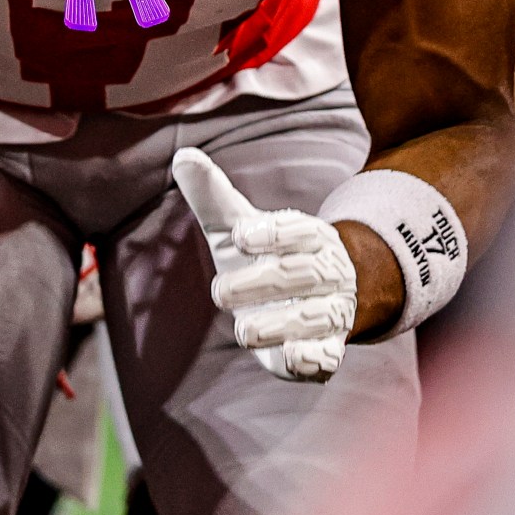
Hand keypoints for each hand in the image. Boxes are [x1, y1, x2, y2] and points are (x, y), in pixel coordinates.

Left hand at [171, 149, 356, 381]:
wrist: (311, 298)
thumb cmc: (264, 256)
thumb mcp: (237, 227)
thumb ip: (212, 196)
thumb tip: (182, 155)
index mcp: (310, 236)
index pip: (299, 229)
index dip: (272, 233)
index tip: (239, 236)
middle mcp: (328, 271)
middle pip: (301, 275)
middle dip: (260, 284)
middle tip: (220, 293)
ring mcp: (331, 311)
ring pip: (314, 317)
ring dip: (278, 324)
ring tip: (244, 330)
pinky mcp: (327, 349)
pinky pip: (328, 355)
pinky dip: (313, 358)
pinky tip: (294, 358)